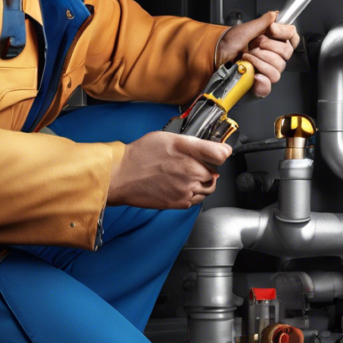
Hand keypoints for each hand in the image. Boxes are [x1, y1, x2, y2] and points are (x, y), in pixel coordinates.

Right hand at [107, 131, 231, 209]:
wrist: (121, 176)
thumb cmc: (141, 155)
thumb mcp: (171, 138)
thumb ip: (198, 144)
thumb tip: (220, 149)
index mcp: (192, 157)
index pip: (221, 156)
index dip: (220, 153)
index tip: (217, 153)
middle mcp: (192, 176)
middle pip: (213, 174)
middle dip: (206, 169)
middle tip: (190, 164)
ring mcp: (186, 192)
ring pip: (206, 189)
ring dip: (201, 183)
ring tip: (184, 175)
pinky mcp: (178, 203)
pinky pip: (195, 200)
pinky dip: (192, 194)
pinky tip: (179, 185)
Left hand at [216, 11, 300, 97]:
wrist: (215, 57)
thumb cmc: (228, 43)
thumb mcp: (245, 29)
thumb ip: (263, 22)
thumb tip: (276, 15)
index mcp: (272, 41)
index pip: (292, 37)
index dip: (285, 33)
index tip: (272, 30)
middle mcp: (272, 55)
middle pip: (286, 53)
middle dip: (268, 47)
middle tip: (254, 44)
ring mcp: (267, 70)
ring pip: (278, 68)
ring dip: (260, 61)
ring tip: (247, 57)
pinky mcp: (260, 84)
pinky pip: (269, 85)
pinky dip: (262, 80)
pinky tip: (254, 74)